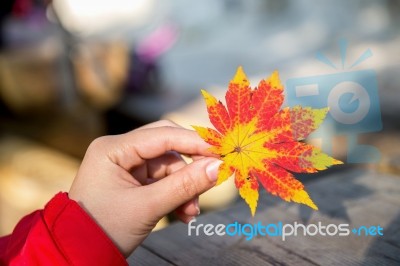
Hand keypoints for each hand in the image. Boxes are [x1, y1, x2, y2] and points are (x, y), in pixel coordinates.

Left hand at [69, 120, 220, 256]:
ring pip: (169, 167)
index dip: (195, 142)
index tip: (221, 152)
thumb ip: (185, 185)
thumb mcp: (147, 207)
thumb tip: (219, 167)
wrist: (80, 255)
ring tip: (190, 213)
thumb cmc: (105, 229)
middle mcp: (119, 151)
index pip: (162, 135)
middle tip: (211, 180)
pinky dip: (176, 195)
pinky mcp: (133, 180)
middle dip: (189, 168)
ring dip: (184, 188)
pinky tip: (183, 213)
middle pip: (167, 147)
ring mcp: (126, 165)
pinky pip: (163, 180)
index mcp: (112, 148)